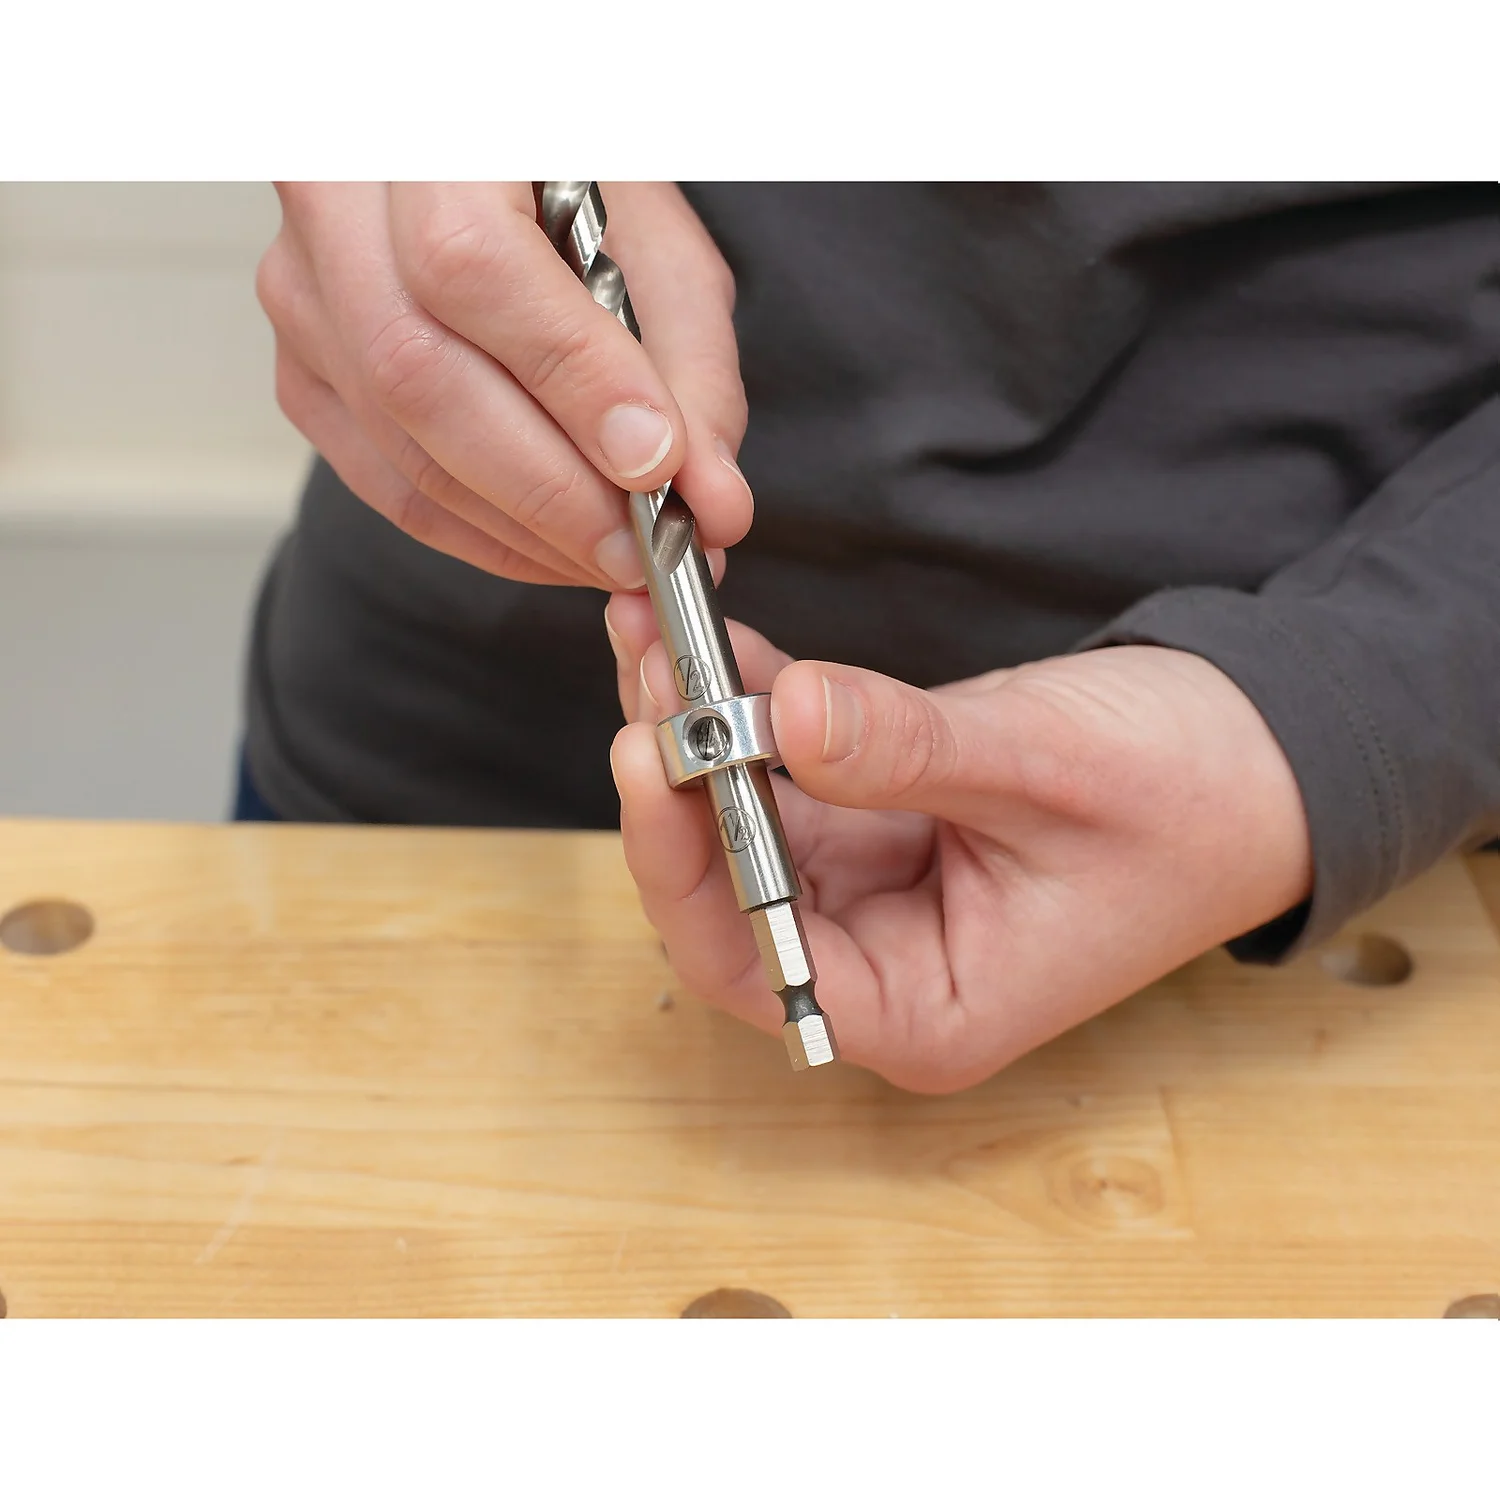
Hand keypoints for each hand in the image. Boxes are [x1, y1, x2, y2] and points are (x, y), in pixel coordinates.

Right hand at [256, 182, 749, 585]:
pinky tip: (555, 547)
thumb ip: (691, 372)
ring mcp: (302, 295)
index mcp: (422, 129)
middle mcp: (331, 201)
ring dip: (525, 530)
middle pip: (419, 375)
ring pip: (398, 447)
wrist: (484, 174)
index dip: (573, 380)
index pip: (475, 268)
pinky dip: (483, 535)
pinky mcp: (304, 374)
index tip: (658, 464)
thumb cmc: (576, 185)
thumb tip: (711, 505)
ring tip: (616, 556)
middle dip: (552, 489)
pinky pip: (387, 485)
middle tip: (646, 549)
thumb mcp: (661, 245)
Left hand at [605, 594, 1313, 1092]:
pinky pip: (790, 770)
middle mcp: (887, 964)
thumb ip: (906, 749)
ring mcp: (876, 892)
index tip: (649, 760)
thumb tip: (783, 714)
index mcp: (928, 1007)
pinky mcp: (880, 823)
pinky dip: (755, 706)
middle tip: (646, 667)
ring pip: (747, 821)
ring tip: (655, 633)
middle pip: (732, 891)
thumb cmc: (1191, 800)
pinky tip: (714, 641)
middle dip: (680, 780)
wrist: (1264, 759)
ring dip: (700, 731)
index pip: (759, 969)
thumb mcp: (1044, 770)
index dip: (684, 873)